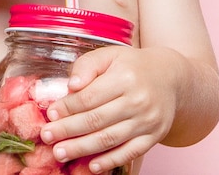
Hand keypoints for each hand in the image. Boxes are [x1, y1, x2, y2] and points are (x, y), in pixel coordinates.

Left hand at [40, 46, 178, 172]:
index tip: (51, 114)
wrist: (170, 77)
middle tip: (48, 137)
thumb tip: (71, 86)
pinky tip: (91, 165)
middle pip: (96, 120)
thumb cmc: (133, 65)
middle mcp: (137, 100)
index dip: (68, 107)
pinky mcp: (153, 136)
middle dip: (68, 130)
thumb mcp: (110, 55)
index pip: (90, 96)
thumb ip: (88, 65)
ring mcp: (147, 121)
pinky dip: (109, 161)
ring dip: (81, 149)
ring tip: (60, 152)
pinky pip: (129, 153)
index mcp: (125, 77)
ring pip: (109, 139)